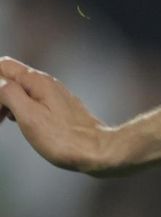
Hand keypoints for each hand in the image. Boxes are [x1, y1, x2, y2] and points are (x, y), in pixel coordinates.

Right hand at [0, 58, 114, 173]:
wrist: (95, 150)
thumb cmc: (63, 138)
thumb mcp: (29, 116)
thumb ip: (10, 94)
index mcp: (37, 82)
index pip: (4, 66)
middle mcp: (46, 83)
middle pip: (10, 76)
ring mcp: (53, 94)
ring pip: (19, 88)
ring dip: (4, 101)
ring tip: (1, 120)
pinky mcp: (57, 107)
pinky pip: (30, 99)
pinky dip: (17, 107)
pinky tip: (16, 120)